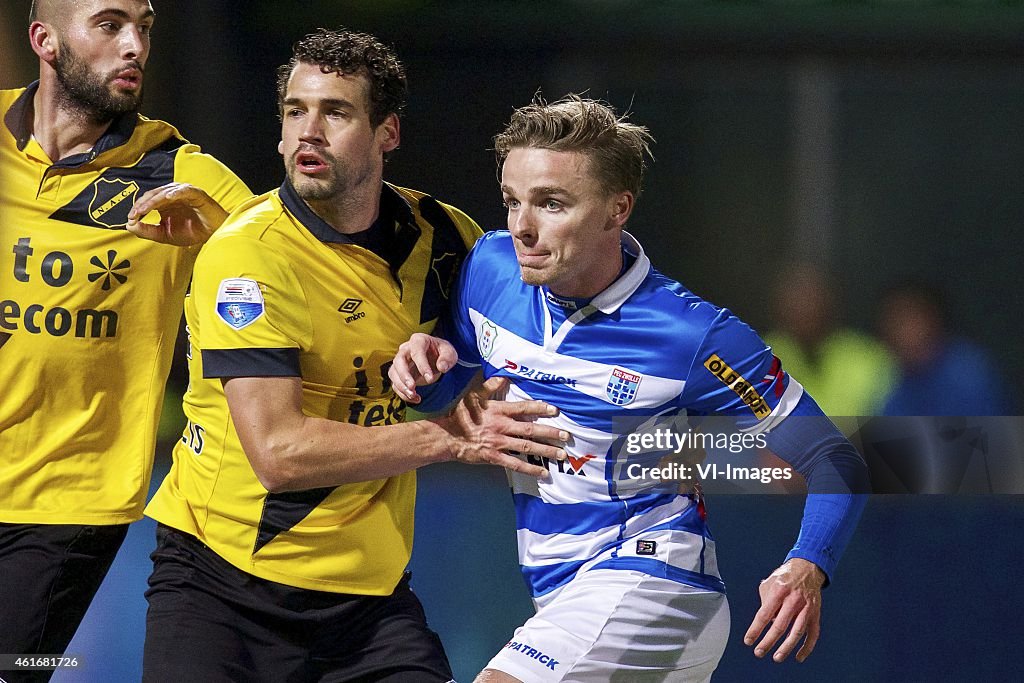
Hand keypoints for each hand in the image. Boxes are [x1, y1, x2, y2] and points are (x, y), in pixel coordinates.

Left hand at [126, 182, 229, 245]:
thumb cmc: (193, 232)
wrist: (213, 235)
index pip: (146, 201)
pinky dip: (176, 192)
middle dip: (142, 204)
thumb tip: (129, 225)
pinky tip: (168, 197)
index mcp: (164, 204)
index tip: (130, 219)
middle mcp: (172, 196)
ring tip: (145, 209)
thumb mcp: (165, 235)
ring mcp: (184, 193)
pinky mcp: (196, 193)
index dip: (137, 208)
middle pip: (152, 194)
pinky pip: (184, 190)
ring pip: (165, 192)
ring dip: (154, 200)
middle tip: (135, 214)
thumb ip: (147, 231)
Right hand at [390, 333, 457, 403]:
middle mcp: (405, 349)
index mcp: (419, 340)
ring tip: (414, 396)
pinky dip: (403, 393)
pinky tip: (416, 399)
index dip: (422, 365)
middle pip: (398, 361)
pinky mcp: (398, 373)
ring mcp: (400, 361)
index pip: (416, 351)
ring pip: (393, 373)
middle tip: (413, 388)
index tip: (430, 379)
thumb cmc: (442, 353)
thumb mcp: (450, 353)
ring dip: (401, 386)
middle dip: (404, 375)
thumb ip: (447, 359)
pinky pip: (395, 384)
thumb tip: (442, 367)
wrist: (435, 357)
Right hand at [436, 376, 568, 477]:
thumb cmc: (460, 415)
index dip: (540, 408)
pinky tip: (543, 472)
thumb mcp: (474, 396)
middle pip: (530, 429)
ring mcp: (498, 442)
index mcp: (498, 410)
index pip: (524, 408)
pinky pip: (515, 464)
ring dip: (545, 450)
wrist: (446, 436)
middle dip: (550, 432)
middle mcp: (501, 426)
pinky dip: (530, 469)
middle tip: (566, 436)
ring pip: (526, 447)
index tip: (555, 410)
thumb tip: (504, 378)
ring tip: (561, 454)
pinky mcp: (494, 457)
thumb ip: (491, 387)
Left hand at [743, 557, 824, 662]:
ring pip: (797, 632)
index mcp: (779, 591)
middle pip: (779, 625)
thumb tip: (765, 623)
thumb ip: (765, 602)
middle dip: (768, 641)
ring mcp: (806, 608)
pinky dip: (807, 647)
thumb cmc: (785, 577)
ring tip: (777, 657)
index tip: (748, 640)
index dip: (755, 629)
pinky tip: (798, 656)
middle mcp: (793, 600)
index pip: (764, 614)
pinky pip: (813, 634)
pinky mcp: (815, 614)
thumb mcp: (768, 583)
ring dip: (786, 647)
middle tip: (759, 652)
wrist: (807, 568)